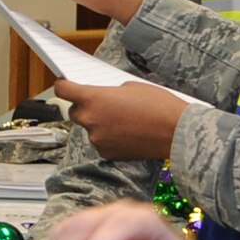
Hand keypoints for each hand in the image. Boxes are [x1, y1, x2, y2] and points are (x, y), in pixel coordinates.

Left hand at [56, 80, 188, 160]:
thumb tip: (101, 96)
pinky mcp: (107, 154)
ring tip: (122, 120)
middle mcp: (90, 120)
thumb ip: (108, 92)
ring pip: (90, 128)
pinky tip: (127, 133)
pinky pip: (101, 143)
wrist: (175, 132)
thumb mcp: (130, 86)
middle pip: (74, 112)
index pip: (63, 91)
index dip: (63, 86)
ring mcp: (97, 139)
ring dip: (99, 123)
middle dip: (85, 107)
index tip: (65, 84)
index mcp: (92, 99)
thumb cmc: (157, 104)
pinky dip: (109, 138)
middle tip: (102, 104)